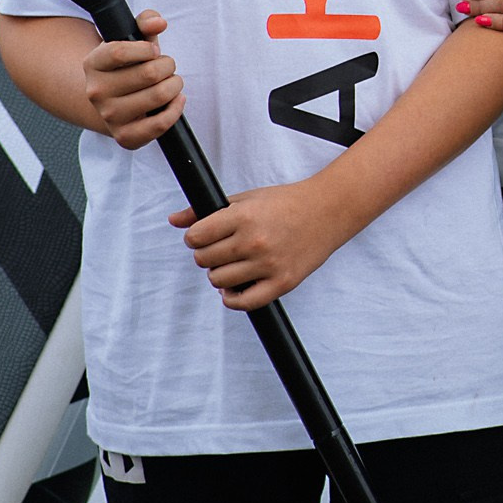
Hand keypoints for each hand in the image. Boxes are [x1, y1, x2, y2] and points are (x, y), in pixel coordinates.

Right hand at [83, 12, 184, 148]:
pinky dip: (175, 109)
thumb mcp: (132, 39)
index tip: (153, 50)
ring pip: (159, 95)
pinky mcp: (125, 136)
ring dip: (175, 85)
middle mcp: (96, 92)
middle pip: (149, 73)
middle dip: (167, 65)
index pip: (119, 51)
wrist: (115, 101)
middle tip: (165, 67)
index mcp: (93, 64)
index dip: (146, 48)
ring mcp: (109, 116)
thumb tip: (158, 22)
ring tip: (169, 82)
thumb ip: (145, 22)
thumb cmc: (128, 66)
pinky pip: (160, 124)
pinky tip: (175, 100)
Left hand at [170, 177, 350, 310]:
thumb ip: (206, 210)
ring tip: (233, 264)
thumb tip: (173, 220)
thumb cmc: (285, 203)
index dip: (195, 237)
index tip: (204, 236)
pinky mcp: (282, 283)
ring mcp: (268, 264)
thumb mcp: (245, 199)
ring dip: (219, 274)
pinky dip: (232, 298)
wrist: (328, 210)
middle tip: (221, 249)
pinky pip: (244, 303)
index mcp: (243, 217)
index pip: (196, 237)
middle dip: (207, 255)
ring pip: (219, 281)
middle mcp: (254, 241)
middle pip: (205, 260)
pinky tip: (234, 288)